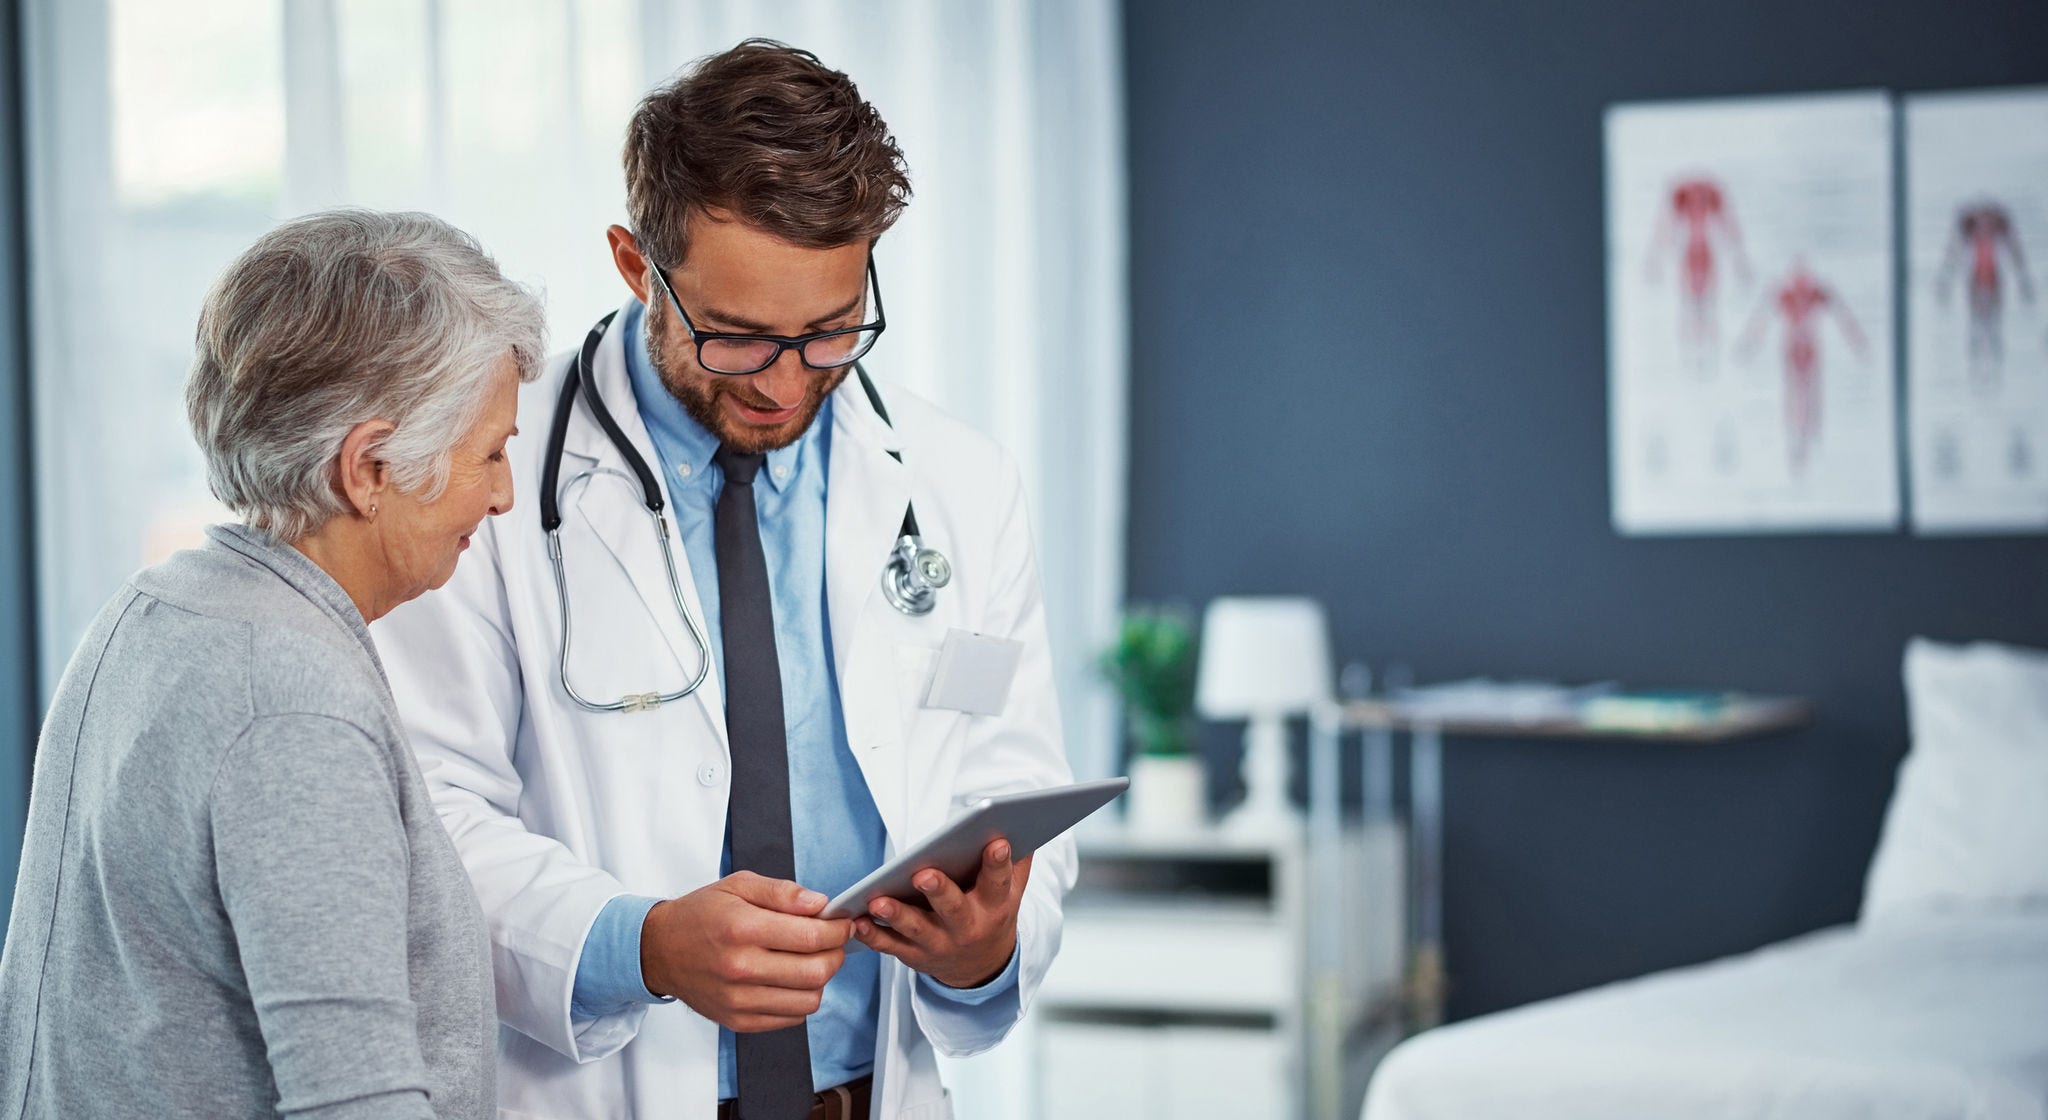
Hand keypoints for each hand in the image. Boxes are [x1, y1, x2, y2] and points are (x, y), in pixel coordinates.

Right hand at [640, 871, 851, 1032]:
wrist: (659, 950)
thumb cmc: (700, 915)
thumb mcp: (738, 885)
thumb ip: (783, 892)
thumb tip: (819, 904)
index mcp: (743, 928)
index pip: (812, 936)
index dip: (838, 929)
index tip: (841, 923)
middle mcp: (741, 968)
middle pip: (816, 972)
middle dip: (836, 954)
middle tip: (832, 942)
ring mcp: (739, 999)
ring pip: (808, 1000)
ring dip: (820, 979)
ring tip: (810, 960)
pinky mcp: (738, 1020)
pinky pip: (790, 1018)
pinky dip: (800, 999)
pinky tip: (789, 979)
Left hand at [852, 839, 1030, 988]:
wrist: (981, 967)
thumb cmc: (991, 914)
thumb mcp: (1011, 892)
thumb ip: (1016, 860)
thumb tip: (1023, 818)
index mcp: (995, 907)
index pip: (999, 882)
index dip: (998, 863)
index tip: (997, 842)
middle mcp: (969, 928)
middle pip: (954, 909)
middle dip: (939, 891)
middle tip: (923, 874)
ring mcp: (940, 944)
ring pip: (917, 930)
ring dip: (897, 916)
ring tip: (878, 901)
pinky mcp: (915, 956)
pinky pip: (891, 947)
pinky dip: (874, 936)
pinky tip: (859, 922)